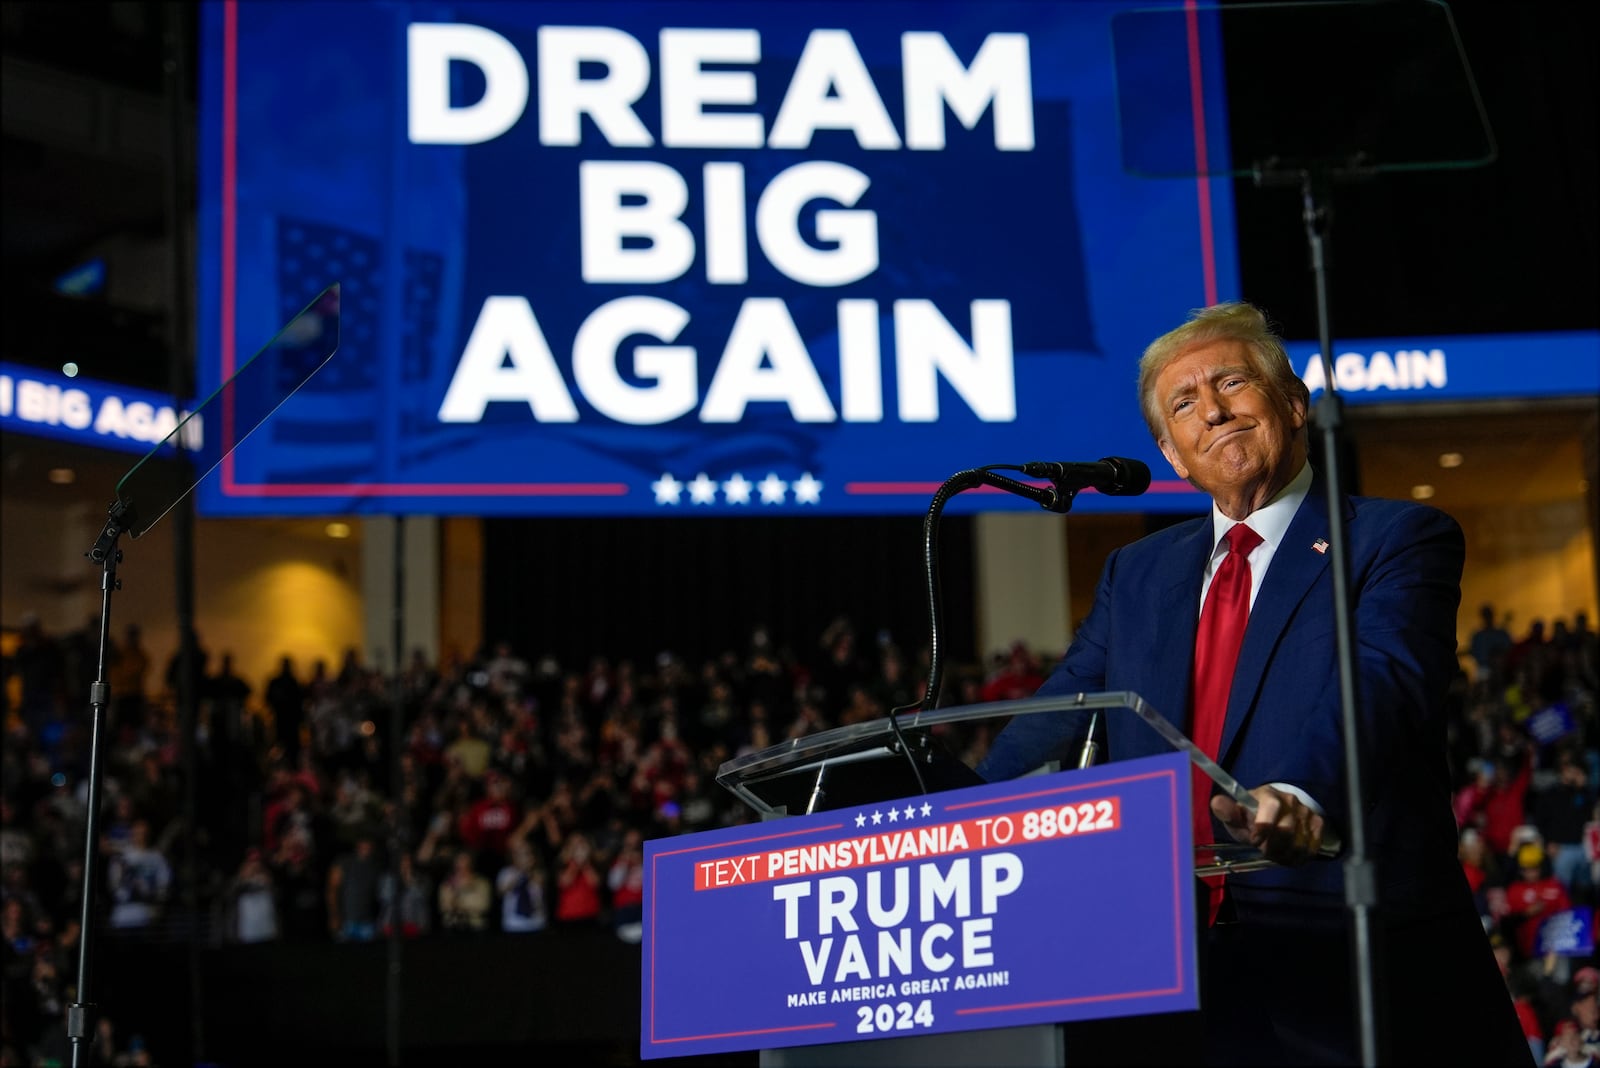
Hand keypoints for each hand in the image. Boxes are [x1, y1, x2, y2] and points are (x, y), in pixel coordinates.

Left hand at [1211, 785, 1325, 865]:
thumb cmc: (1251, 817)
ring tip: (1273, 852)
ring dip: (1284, 855)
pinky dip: (1296, 858)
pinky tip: (1286, 854)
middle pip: (1286, 831)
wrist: (1275, 814)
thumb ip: (1227, 812)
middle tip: (1263, 849)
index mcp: (1268, 795)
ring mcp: (1306, 812)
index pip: (1272, 807)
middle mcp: (1290, 800)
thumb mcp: (1236, 816)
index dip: (1264, 827)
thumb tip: (1216, 802)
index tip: (1254, 841)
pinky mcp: (1318, 823)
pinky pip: (1311, 849)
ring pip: (1299, 844)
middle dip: (1271, 847)